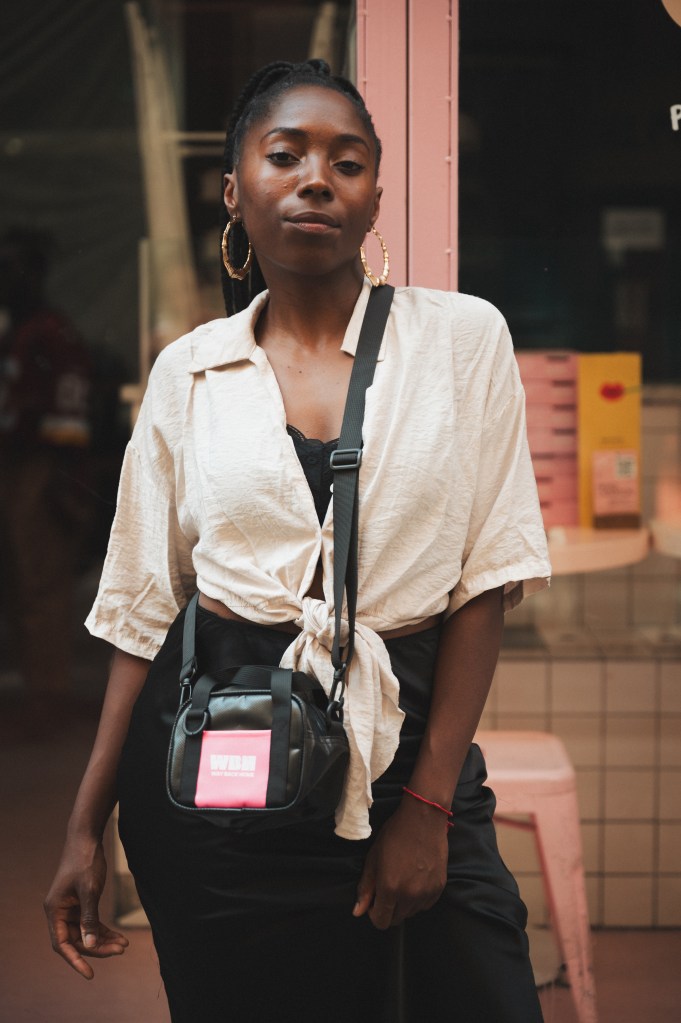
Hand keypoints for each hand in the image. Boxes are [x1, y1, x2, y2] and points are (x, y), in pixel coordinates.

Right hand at [44, 837, 128, 978]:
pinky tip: (119, 937)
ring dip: (103, 940)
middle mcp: (59, 912)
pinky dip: (104, 930)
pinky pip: (91, 923)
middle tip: (120, 951)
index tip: (90, 974)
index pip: (61, 944)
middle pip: (76, 940)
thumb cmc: (85, 861)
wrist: (87, 838)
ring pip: (86, 933)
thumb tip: (90, 945)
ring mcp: (70, 908)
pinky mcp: (81, 903)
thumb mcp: (90, 891)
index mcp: (54, 910)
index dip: (75, 960)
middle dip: (97, 948)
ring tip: (123, 945)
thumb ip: (89, 919)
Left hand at [352, 796, 448, 928]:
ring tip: (402, 880)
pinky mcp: (439, 888)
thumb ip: (366, 887)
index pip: (381, 922)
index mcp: (390, 888)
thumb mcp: (373, 858)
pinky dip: (418, 898)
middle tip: (387, 887)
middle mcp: (410, 895)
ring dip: (404, 904)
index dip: (374, 914)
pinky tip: (415, 879)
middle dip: (388, 909)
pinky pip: (425, 904)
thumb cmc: (394, 834)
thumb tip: (358, 912)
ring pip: (411, 913)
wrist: (423, 818)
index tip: (374, 900)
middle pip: (396, 920)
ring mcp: (426, 893)